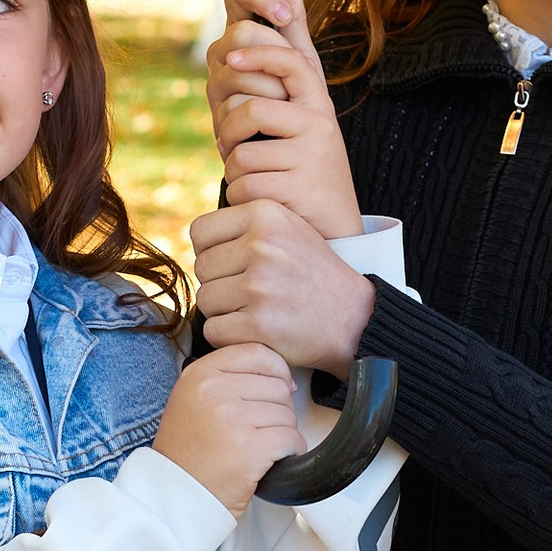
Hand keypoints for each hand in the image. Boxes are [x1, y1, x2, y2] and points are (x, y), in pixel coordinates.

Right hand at [155, 344, 303, 508]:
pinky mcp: (250, 448)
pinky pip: (291, 438)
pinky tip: (274, 459)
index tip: (278, 387)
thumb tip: (282, 376)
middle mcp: (214, 390)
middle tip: (260, 430)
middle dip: (279, 409)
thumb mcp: (194, 399)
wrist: (177, 495)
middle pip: (277, 386)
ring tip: (260, 447)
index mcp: (200, 374)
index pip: (257, 352)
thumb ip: (227, 377)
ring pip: (287, 414)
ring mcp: (232, 419)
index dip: (277, 370)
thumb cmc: (189, 452)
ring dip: (283, 432)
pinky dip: (291, 451)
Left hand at [189, 202, 375, 374]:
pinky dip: (229, 336)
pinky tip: (255, 331)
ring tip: (256, 310)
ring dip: (223, 311)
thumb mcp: (288, 230)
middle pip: (202, 268)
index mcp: (266, 215)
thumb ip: (245, 226)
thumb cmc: (314, 275)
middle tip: (250, 293)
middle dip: (219, 283)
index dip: (211, 251)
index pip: (200, 232)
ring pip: (205, 301)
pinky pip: (214, 330)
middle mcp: (262, 246)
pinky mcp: (258, 324)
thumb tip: (196, 237)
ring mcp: (260, 287)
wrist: (355, 319)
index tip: (233, 265)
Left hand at [205, 0, 361, 232]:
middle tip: (229, 139)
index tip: (232, 59)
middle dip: (225, 123)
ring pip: (240, 145)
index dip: (256, 50)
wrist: (332, 223)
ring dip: (231, 160)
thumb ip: (293, 35)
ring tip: (246, 168)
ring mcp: (313, 150)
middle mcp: (320, 114)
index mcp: (314, 90)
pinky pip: (243, 178)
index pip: (288, 54)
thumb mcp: (303, 93)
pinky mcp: (300, 185)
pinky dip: (239, 191)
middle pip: (250, 102)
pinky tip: (259, 195)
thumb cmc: (306, 152)